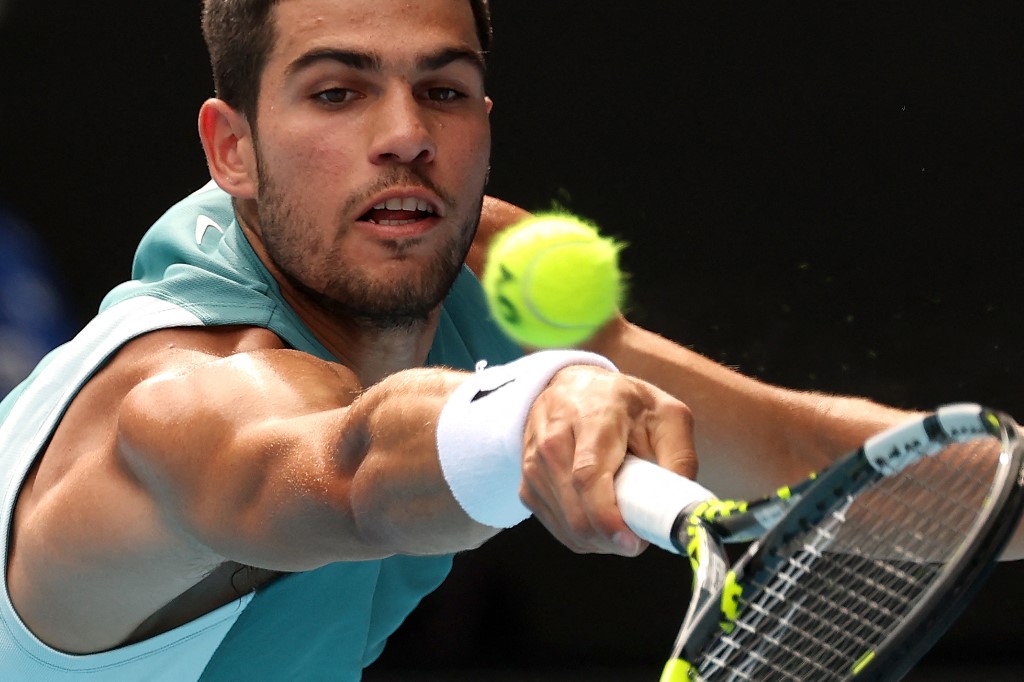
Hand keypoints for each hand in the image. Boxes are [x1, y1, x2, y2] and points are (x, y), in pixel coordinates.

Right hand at [520, 365, 696, 555]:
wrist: (570, 388)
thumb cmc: (621, 402)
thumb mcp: (666, 414)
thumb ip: (680, 457)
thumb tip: (683, 506)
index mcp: (590, 420)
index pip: (588, 477)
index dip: (608, 517)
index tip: (632, 541)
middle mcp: (553, 444)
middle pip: (577, 511)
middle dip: (612, 538)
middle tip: (639, 537)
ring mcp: (535, 467)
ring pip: (568, 527)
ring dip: (600, 540)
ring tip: (622, 521)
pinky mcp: (527, 486)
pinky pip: (558, 529)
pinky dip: (584, 536)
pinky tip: (600, 518)